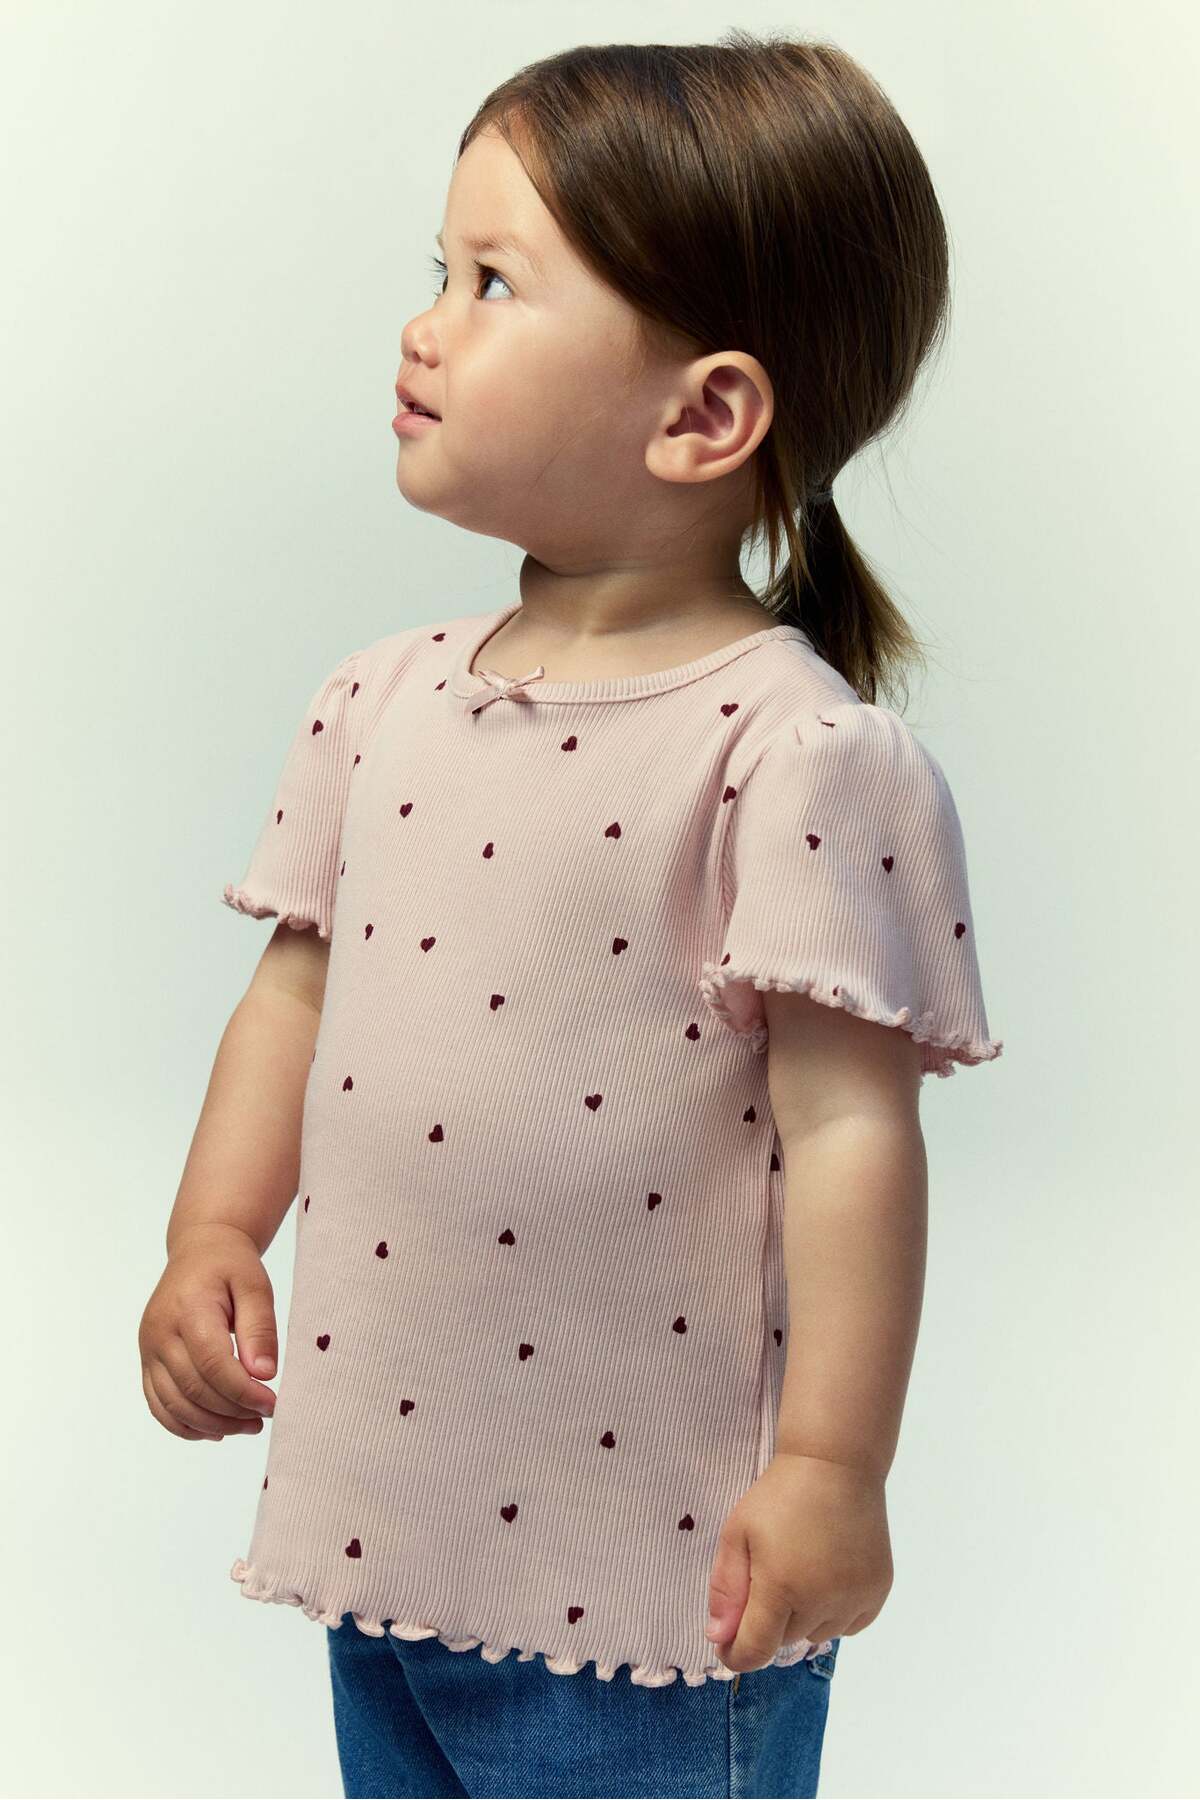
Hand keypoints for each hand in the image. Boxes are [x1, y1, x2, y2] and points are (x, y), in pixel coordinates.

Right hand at [138, 1223, 278, 1440]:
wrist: (199, 1251)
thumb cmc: (231, 1266)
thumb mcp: (255, 1285)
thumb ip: (260, 1328)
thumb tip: (264, 1375)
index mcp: (188, 1308)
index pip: (212, 1363)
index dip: (243, 1392)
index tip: (272, 1403)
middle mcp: (159, 1331)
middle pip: (193, 1388)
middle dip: (232, 1411)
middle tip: (266, 1416)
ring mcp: (148, 1349)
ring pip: (174, 1404)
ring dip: (212, 1424)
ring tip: (249, 1425)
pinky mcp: (147, 1361)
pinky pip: (159, 1405)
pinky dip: (186, 1425)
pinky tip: (217, 1429)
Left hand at [705, 1451, 892, 1670]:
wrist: (836, 1463)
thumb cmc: (779, 1495)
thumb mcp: (737, 1533)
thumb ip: (726, 1588)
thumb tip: (718, 1638)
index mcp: (782, 1587)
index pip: (756, 1650)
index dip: (736, 1654)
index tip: (726, 1644)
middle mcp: (823, 1601)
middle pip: (785, 1640)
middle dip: (770, 1620)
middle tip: (769, 1574)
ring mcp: (856, 1597)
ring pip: (818, 1634)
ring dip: (803, 1617)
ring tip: (801, 1570)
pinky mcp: (879, 1590)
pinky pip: (848, 1625)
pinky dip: (834, 1613)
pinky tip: (828, 1577)